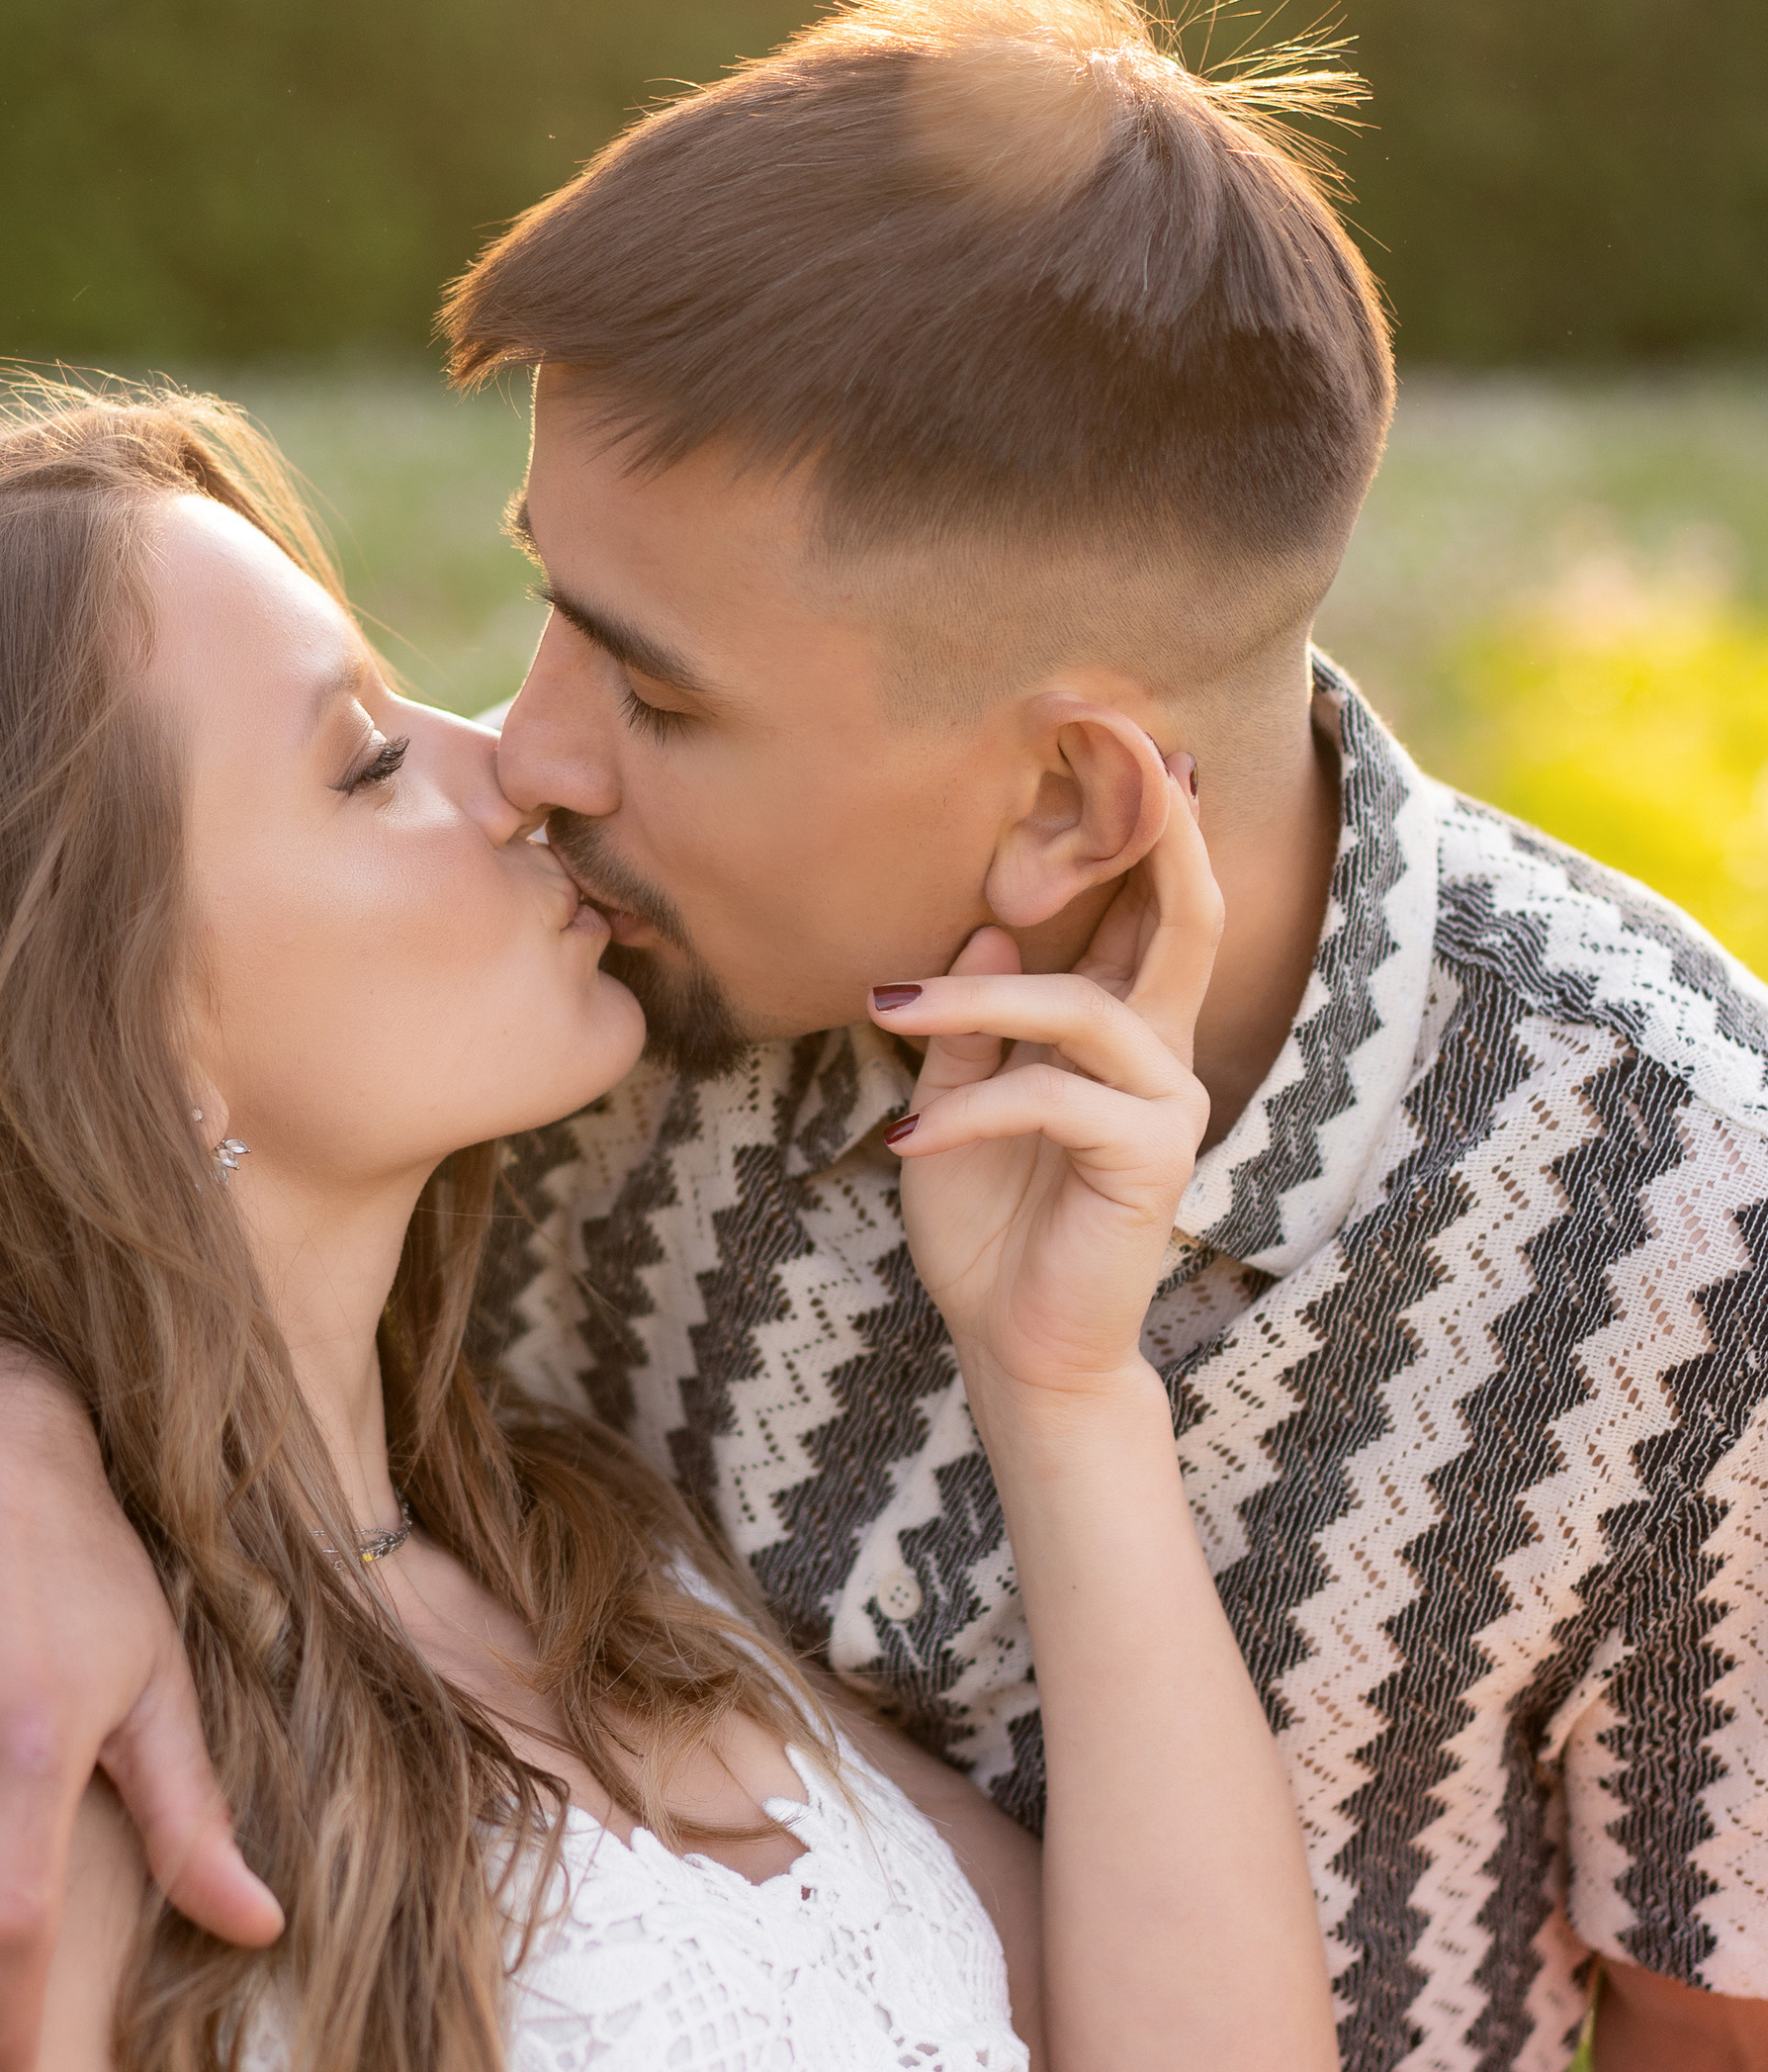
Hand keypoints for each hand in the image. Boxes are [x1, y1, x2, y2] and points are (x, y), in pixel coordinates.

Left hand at [883, 759, 1217, 1406]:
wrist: (1014, 1345)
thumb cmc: (986, 1221)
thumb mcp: (955, 1105)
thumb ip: (972, 1026)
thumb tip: (987, 935)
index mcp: (1123, 1027)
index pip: (1150, 903)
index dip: (1144, 817)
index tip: (1115, 725)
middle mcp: (1162, 1053)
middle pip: (1185, 916)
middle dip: (1153, 826)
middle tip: (1115, 740)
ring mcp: (1165, 1105)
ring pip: (1080, 1009)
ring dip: (975, 1002)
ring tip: (886, 1010)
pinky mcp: (1148, 1162)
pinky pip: (1049, 1101)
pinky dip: (966, 1110)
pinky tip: (904, 1139)